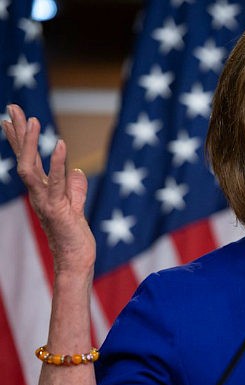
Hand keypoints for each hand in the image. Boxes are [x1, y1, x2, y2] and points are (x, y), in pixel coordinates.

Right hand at [2, 104, 95, 272]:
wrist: (75, 261)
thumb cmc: (75, 237)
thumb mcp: (77, 207)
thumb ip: (76, 188)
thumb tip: (79, 171)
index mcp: (42, 192)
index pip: (28, 161)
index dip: (19, 140)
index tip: (9, 118)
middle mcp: (39, 194)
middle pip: (24, 158)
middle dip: (18, 133)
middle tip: (12, 107)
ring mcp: (46, 202)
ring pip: (31, 168)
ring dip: (31, 143)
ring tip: (32, 120)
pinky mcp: (59, 210)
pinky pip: (57, 183)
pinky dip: (58, 163)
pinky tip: (60, 144)